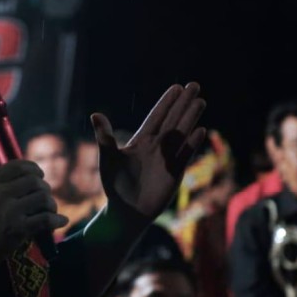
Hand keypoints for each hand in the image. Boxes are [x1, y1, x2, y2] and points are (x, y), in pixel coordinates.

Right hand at [0, 160, 67, 266]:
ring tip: (50, 209)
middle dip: (44, 187)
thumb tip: (20, 179)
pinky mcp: (18, 230)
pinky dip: (57, 220)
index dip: (33, 168)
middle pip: (34, 181)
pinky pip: (45, 220)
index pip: (18, 166)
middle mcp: (0, 193)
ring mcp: (10, 211)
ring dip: (51, 203)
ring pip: (42, 197)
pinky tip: (61, 221)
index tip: (39, 174)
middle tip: (44, 195)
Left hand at [91, 83, 205, 218]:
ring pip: (182, 133)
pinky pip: (185, 154)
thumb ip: (104, 136)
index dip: (167, 102)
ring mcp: (167, 158)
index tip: (176, 87)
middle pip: (173, 120)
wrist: (125, 212)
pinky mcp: (175, 173)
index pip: (157, 116)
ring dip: (191, 117)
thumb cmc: (114, 185)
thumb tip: (95, 114)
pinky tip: (201, 130)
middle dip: (183, 103)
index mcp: (141, 140)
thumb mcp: (108, 157)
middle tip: (194, 85)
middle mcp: (157, 146)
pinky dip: (192, 143)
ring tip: (200, 101)